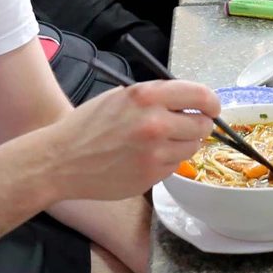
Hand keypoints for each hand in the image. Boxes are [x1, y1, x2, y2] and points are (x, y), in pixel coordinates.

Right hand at [39, 80, 219, 202]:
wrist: (60, 160)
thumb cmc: (89, 125)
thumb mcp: (121, 97)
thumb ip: (157, 97)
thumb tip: (190, 103)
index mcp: (147, 97)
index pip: (200, 95)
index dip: (211, 102)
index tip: (212, 108)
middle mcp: (155, 124)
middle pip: (202, 125)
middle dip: (198, 125)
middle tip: (186, 126)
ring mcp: (154, 153)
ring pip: (191, 148)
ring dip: (182, 144)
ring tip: (159, 143)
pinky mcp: (151, 176)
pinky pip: (174, 166)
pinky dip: (166, 161)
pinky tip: (144, 158)